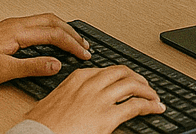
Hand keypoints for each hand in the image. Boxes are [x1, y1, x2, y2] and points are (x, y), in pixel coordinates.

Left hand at [0, 14, 90, 86]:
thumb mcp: (2, 71)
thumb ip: (32, 66)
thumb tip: (56, 64)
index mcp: (17, 31)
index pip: (54, 34)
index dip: (72, 44)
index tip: (85, 55)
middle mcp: (16, 23)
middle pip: (53, 21)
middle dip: (72, 33)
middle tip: (86, 47)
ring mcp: (11, 24)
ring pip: (45, 20)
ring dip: (62, 29)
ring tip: (74, 42)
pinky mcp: (6, 29)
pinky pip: (35, 24)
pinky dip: (50, 29)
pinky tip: (51, 39)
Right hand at [25, 65, 163, 133]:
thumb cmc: (39, 126)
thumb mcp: (52, 103)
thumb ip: (66, 97)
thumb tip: (69, 104)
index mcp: (77, 79)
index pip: (106, 70)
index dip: (121, 75)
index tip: (126, 79)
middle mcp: (91, 85)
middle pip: (123, 73)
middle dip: (138, 78)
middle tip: (145, 86)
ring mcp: (100, 99)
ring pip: (134, 85)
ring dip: (148, 90)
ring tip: (154, 96)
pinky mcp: (107, 117)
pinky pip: (136, 106)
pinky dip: (150, 105)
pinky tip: (156, 108)